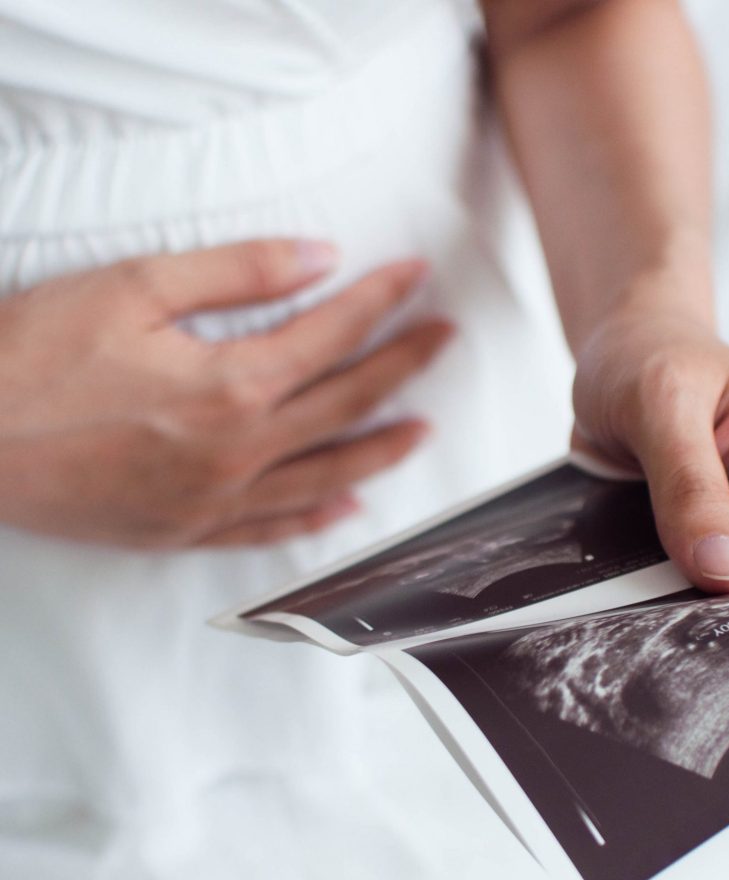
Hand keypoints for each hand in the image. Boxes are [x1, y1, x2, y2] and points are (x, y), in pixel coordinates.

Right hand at [0, 240, 449, 547]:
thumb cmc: (29, 357)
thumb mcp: (132, 287)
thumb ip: (236, 272)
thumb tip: (318, 257)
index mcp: (231, 387)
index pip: (332, 337)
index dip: (381, 302)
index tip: (415, 279)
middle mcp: (238, 454)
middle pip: (345, 406)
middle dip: (403, 368)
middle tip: (445, 342)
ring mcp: (214, 501)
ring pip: (324, 476)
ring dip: (380, 450)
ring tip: (421, 432)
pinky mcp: (183, 531)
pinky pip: (269, 531)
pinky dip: (315, 518)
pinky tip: (346, 507)